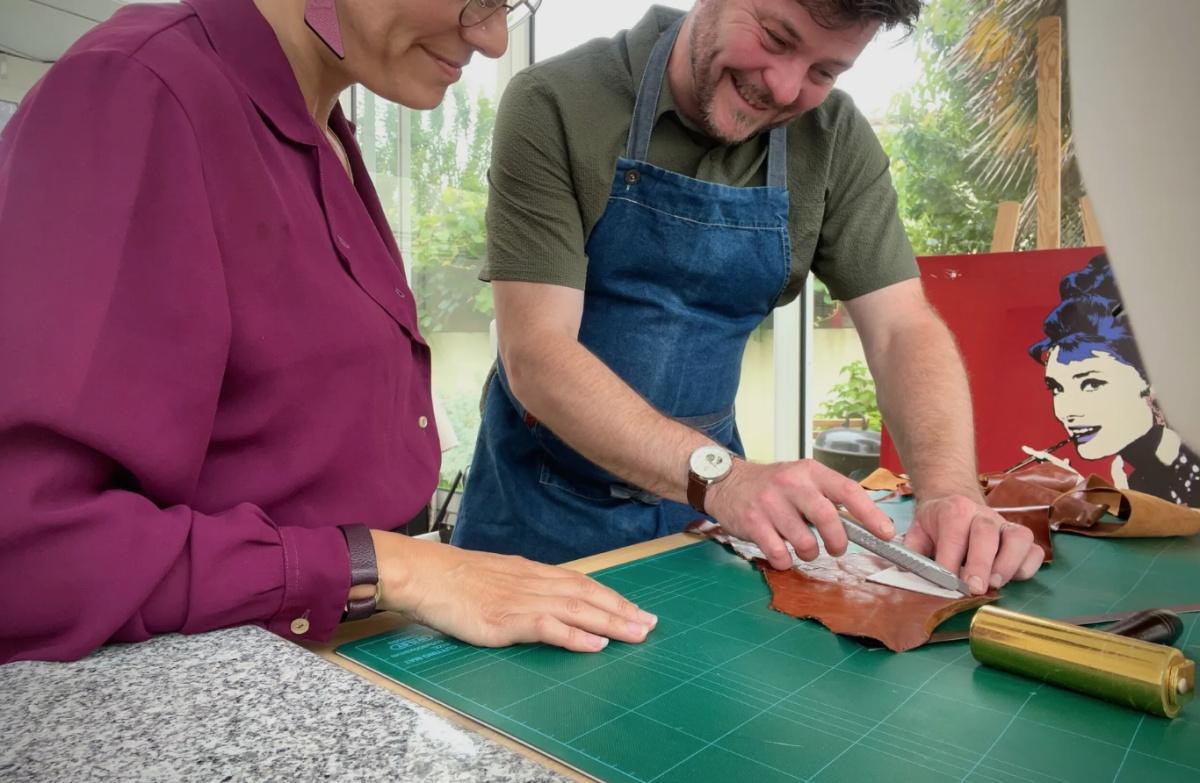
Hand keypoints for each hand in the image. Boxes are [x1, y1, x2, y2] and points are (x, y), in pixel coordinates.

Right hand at [369, 532, 656, 651]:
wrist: (427, 575)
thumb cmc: (456, 579)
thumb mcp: (498, 575)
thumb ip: (524, 586)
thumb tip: (546, 598)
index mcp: (533, 572)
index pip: (582, 583)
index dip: (611, 596)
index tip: (635, 608)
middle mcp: (535, 582)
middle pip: (588, 595)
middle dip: (622, 610)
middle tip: (651, 624)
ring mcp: (523, 600)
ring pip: (577, 609)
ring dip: (611, 622)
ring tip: (637, 633)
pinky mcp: (509, 619)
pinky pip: (550, 627)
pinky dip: (575, 636)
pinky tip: (597, 644)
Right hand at [704, 459, 896, 569]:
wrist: (727, 482)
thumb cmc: (773, 486)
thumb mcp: (801, 479)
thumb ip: (828, 498)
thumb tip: (864, 526)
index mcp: (810, 471)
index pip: (847, 490)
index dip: (870, 514)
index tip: (886, 533)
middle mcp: (791, 483)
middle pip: (827, 518)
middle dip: (838, 542)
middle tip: (836, 549)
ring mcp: (770, 503)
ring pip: (804, 542)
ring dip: (809, 553)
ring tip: (803, 547)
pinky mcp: (753, 522)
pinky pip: (779, 554)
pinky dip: (785, 561)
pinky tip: (782, 553)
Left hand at [905, 495, 1044, 594]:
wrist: (954, 501)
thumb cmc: (935, 524)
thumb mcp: (917, 532)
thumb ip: (911, 552)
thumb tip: (904, 575)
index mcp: (954, 510)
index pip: (953, 533)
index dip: (950, 559)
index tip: (947, 583)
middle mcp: (982, 514)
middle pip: (986, 534)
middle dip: (980, 563)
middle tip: (974, 588)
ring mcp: (1004, 525)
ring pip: (1017, 538)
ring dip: (1008, 564)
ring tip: (995, 585)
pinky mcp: (1020, 537)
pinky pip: (1034, 550)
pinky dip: (1027, 566)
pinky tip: (1013, 578)